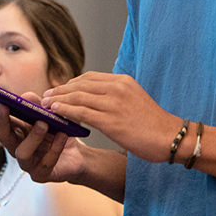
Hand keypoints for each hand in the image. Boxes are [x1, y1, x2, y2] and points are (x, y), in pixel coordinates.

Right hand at [0, 95, 85, 183]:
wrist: (77, 156)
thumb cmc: (59, 133)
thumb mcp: (49, 114)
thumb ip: (36, 105)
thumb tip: (24, 97)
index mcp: (15, 132)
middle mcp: (17, 148)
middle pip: (3, 136)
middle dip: (1, 121)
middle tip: (3, 106)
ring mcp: (28, 164)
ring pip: (22, 153)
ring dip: (32, 137)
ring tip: (43, 123)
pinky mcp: (43, 175)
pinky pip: (46, 163)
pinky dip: (55, 148)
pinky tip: (63, 135)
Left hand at [40, 71, 180, 162]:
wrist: (170, 137)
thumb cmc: (153, 124)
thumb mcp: (134, 100)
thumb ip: (116, 96)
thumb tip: (96, 100)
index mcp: (123, 81)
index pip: (89, 77)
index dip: (71, 83)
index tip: (59, 89)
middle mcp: (117, 87)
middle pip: (80, 84)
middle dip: (60, 90)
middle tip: (46, 96)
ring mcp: (113, 103)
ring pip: (77, 96)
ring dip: (58, 100)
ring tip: (45, 104)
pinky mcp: (110, 120)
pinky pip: (81, 112)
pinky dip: (65, 110)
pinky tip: (55, 112)